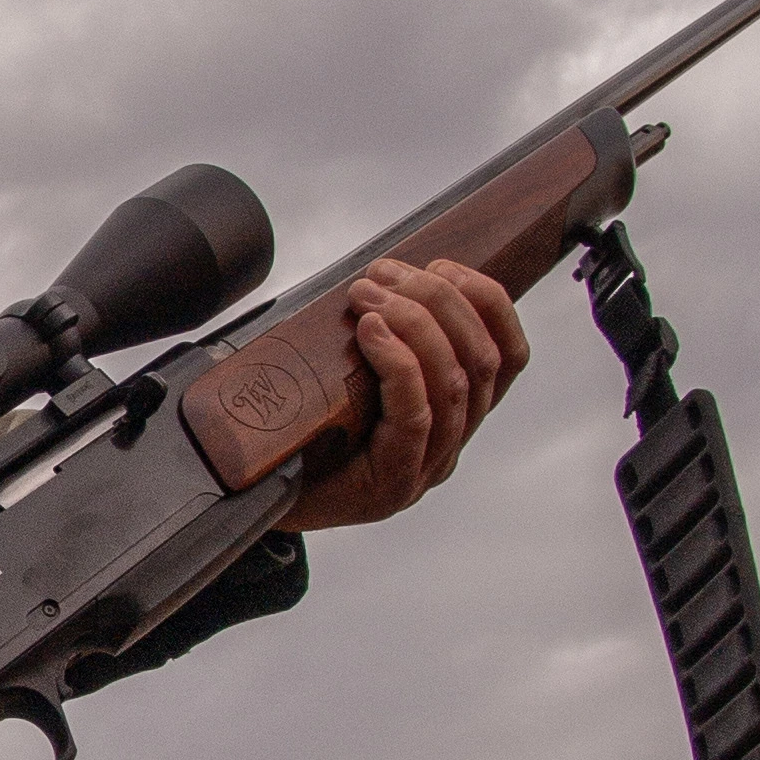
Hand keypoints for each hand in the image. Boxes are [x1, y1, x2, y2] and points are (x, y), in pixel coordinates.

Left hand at [276, 258, 530, 531]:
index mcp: (453, 415)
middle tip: (383, 273)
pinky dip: (399, 364)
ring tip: (368, 293)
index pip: (507, 355)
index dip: (488, 301)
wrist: (252, 495)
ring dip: (413, 322)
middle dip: (438, 301)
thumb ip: (384, 337)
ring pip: (455, 384)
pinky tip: (370, 331)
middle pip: (481, 360)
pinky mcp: (393, 485)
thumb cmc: (299, 430)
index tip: (442, 264)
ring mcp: (424, 469)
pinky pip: (417, 415)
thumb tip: (388, 274)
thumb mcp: (350, 371)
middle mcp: (449, 444)